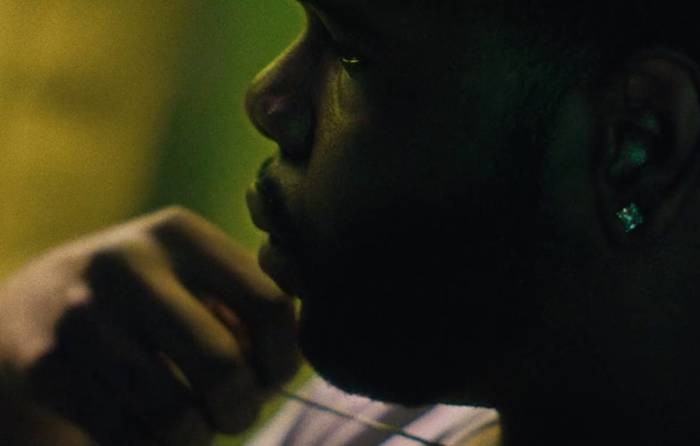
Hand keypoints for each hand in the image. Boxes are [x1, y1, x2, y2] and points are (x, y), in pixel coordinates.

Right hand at [0, 207, 299, 444]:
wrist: (37, 304)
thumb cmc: (149, 297)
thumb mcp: (197, 274)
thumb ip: (254, 298)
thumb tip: (300, 350)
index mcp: (182, 233)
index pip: (268, 304)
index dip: (285, 358)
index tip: (274, 378)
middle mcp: (130, 264)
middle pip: (223, 365)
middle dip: (243, 409)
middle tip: (237, 413)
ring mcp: (83, 313)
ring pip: (175, 415)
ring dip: (199, 437)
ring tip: (196, 425)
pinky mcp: (47, 363)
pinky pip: (125, 436)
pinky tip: (153, 433)